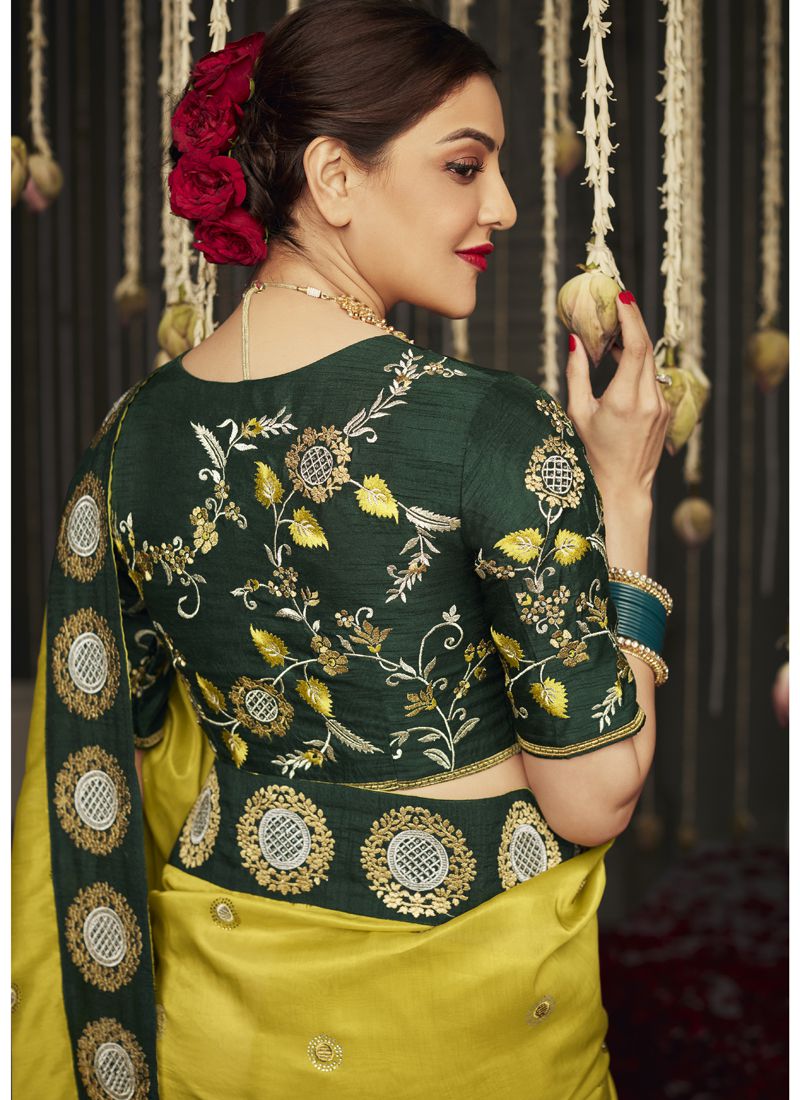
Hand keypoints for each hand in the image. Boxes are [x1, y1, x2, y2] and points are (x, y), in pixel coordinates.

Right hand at [564, 292, 669, 503]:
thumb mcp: (578, 413)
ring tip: (613, 332)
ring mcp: (660, 406)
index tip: (621, 296)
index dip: (630, 317)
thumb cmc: (592, 453)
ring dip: (634, 343)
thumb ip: (576, 374)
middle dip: (633, 321)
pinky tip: (621, 361)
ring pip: (650, 362)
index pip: (636, 346)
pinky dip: (638, 364)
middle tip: (616, 302)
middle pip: (647, 347)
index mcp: (624, 400)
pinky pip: (652, 378)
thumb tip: (574, 341)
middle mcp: (648, 400)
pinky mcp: (664, 411)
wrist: (622, 486)